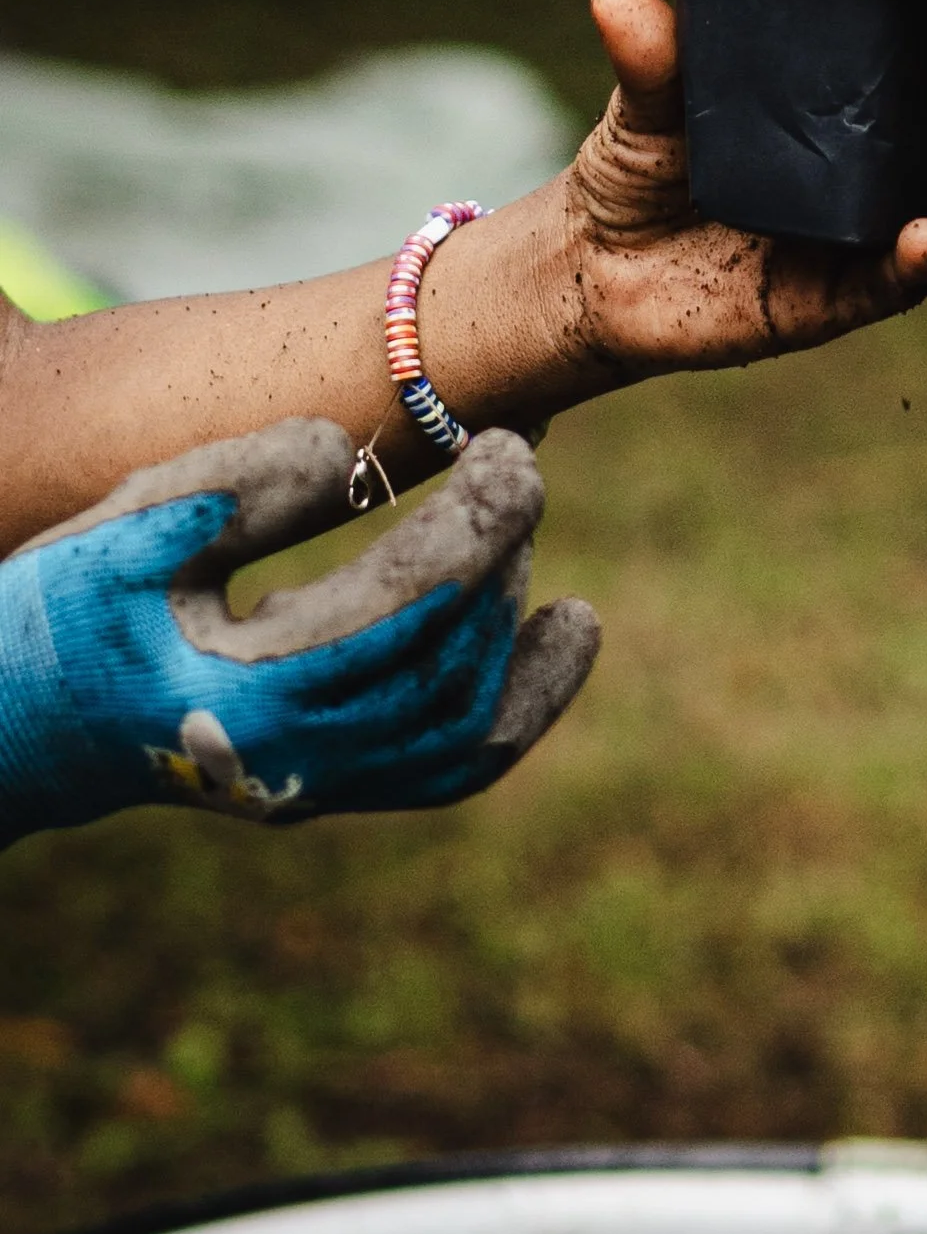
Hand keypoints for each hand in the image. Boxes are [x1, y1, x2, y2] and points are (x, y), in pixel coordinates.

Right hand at [0, 418, 594, 845]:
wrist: (16, 723)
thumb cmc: (62, 611)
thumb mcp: (126, 531)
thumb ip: (233, 488)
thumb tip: (347, 452)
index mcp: (250, 696)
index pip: (408, 612)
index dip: (478, 526)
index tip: (511, 445)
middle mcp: (295, 762)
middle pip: (447, 665)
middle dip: (500, 552)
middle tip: (516, 453)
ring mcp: (313, 788)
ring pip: (460, 728)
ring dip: (510, 618)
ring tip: (521, 522)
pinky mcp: (323, 785)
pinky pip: (448, 766)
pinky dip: (519, 704)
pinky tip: (565, 628)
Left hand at [521, 0, 926, 397]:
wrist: (594, 267)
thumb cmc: (639, 165)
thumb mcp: (647, 103)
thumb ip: (649, 56)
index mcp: (846, 107)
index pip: (924, 66)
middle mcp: (873, 169)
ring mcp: (863, 234)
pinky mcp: (837, 298)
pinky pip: (895, 285)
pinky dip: (918, 261)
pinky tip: (924, 238)